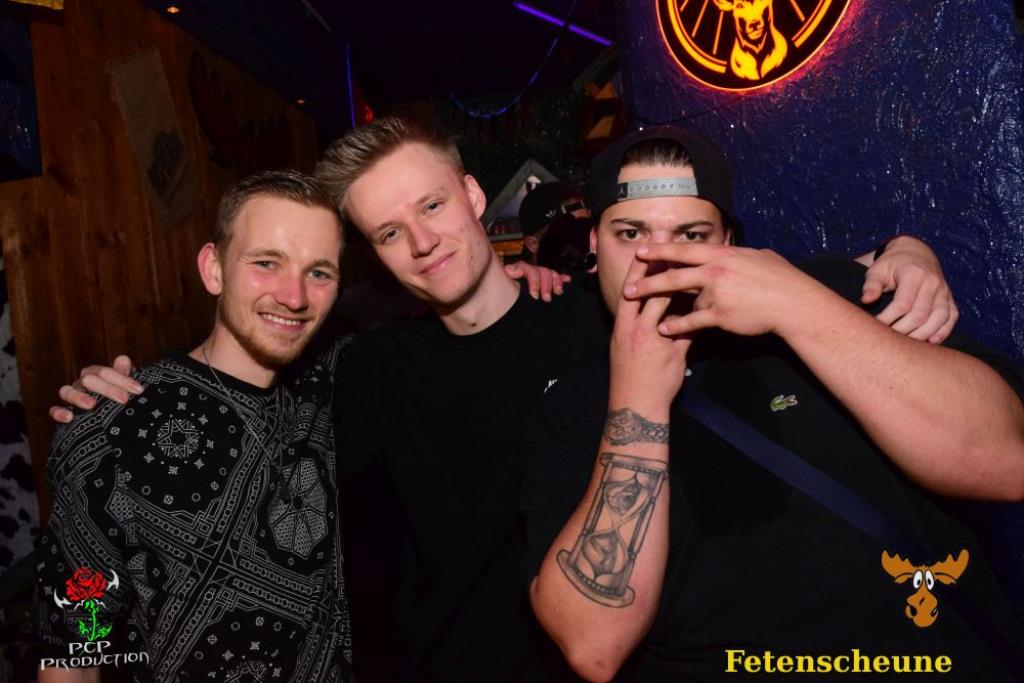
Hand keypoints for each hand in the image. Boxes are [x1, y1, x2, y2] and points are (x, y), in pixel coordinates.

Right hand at [48, 355, 140, 423]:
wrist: (113, 418)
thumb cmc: (120, 397)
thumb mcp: (125, 386)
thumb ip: (124, 373)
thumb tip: (123, 359)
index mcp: (96, 374)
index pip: (105, 372)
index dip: (121, 379)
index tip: (138, 389)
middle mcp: (82, 383)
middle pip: (88, 380)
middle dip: (107, 389)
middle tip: (124, 400)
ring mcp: (71, 397)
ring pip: (67, 391)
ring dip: (79, 397)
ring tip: (92, 405)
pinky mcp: (63, 412)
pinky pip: (55, 410)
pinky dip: (59, 412)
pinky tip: (69, 417)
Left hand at [504, 262, 569, 301]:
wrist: (510, 307)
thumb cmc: (507, 298)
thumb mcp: (505, 289)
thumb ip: (508, 277)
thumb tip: (510, 270)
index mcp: (518, 271)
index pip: (528, 269)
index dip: (534, 282)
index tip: (534, 296)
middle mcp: (530, 271)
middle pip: (542, 271)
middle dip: (545, 285)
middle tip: (546, 299)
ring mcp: (539, 275)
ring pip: (550, 273)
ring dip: (556, 282)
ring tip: (558, 293)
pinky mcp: (547, 281)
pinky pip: (557, 277)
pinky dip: (562, 278)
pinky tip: (568, 280)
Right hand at [611, 256, 690, 410]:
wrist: (636, 404)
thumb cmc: (629, 373)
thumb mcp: (624, 344)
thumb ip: (637, 322)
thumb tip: (652, 303)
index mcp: (622, 325)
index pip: (630, 290)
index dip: (638, 268)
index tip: (647, 248)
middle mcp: (636, 330)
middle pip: (650, 292)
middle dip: (661, 267)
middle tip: (672, 245)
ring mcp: (655, 342)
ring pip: (670, 308)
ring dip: (683, 287)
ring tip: (696, 268)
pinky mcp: (674, 354)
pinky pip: (688, 330)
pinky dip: (698, 316)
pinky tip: (709, 304)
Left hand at [624, 243, 827, 338]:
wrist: (792, 302)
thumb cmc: (780, 278)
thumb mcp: (759, 256)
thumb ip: (739, 255)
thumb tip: (734, 249)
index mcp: (722, 255)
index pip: (685, 251)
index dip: (661, 251)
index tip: (641, 251)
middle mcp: (715, 271)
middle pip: (673, 275)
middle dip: (648, 281)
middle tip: (628, 287)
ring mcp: (716, 294)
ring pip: (682, 300)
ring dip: (661, 306)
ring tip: (642, 311)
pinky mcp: (720, 316)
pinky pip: (693, 322)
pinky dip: (677, 326)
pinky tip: (664, 330)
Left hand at [862, 236, 957, 343]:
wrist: (915, 253)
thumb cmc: (891, 264)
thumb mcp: (877, 270)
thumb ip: (871, 285)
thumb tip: (866, 301)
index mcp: (914, 274)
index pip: (902, 304)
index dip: (888, 318)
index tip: (874, 326)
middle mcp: (933, 282)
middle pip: (921, 314)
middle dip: (903, 330)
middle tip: (887, 339)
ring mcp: (944, 291)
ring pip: (939, 318)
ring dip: (922, 335)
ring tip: (905, 345)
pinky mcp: (949, 298)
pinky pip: (951, 317)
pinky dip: (943, 331)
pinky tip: (931, 341)